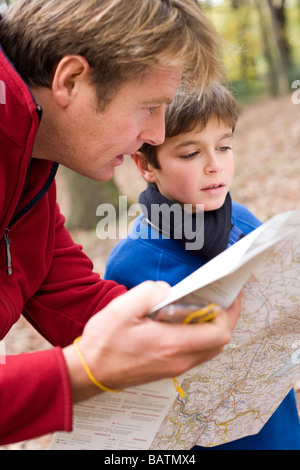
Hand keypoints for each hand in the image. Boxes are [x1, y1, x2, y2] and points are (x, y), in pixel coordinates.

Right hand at [63, 282, 240, 401]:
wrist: (90, 373)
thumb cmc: (104, 342)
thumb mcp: (122, 308)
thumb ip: (149, 293)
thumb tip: (168, 290)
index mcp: (171, 344)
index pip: (219, 332)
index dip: (230, 312)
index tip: (231, 294)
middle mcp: (179, 360)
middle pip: (219, 342)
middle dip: (226, 319)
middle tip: (223, 298)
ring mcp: (174, 367)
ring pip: (209, 349)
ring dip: (214, 328)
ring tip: (207, 306)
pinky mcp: (168, 369)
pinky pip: (196, 353)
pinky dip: (201, 337)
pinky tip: (188, 321)